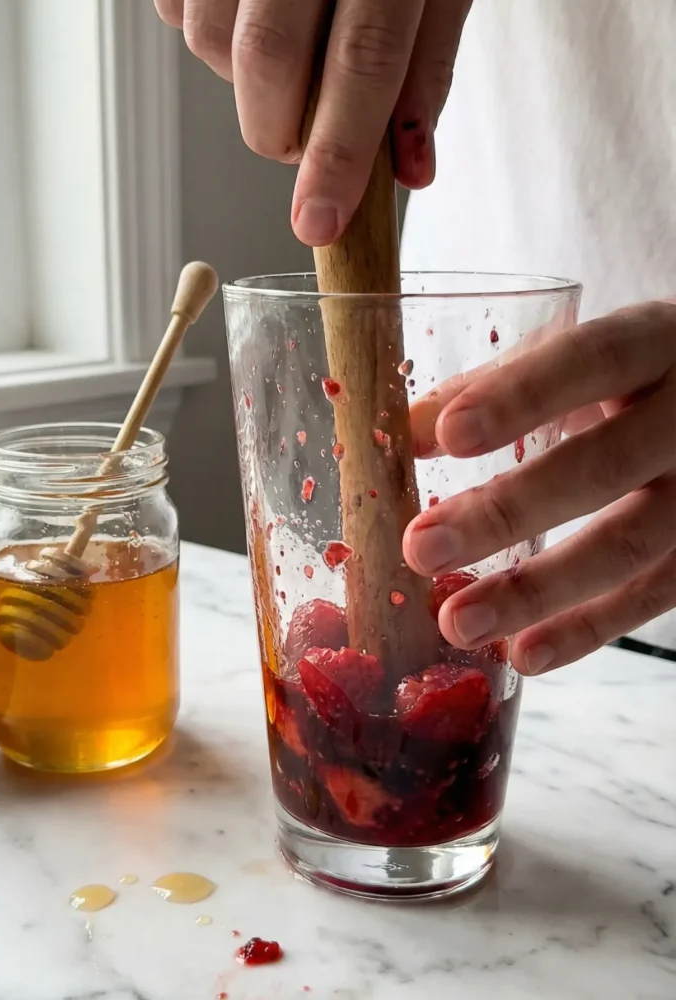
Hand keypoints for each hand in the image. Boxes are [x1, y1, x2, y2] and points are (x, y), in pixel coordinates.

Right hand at [153, 0, 470, 244]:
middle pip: (267, 60)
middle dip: (281, 131)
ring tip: (286, 41)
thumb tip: (410, 170)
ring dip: (245, 79)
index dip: (337, 154)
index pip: (363, 61)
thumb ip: (426, 67)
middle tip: (303, 137)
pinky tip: (249, 2)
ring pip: (210, 41)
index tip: (317, 223)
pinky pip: (176, 8)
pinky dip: (211, 28)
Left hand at [403, 300, 675, 675]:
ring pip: (630, 545)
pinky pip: (654, 598)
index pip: (593, 360)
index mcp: (655, 343)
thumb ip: (498, 384)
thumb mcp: (577, 360)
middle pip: (605, 466)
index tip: (448, 437)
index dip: (521, 398)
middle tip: (421, 548)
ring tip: (457, 622)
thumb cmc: (630, 376)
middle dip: (506, 513)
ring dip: (536, 591)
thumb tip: (409, 430)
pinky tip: (523, 652)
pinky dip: (586, 630)